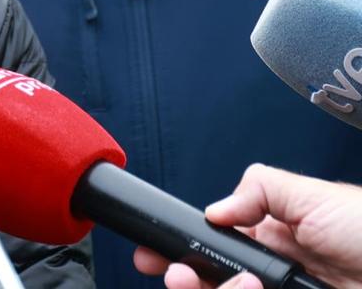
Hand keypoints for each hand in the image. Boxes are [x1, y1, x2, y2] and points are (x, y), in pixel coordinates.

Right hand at [133, 164, 361, 288]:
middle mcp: (273, 276)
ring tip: (243, 285)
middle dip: (185, 279)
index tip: (154, 257)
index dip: (181, 251)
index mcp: (272, 240)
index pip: (213, 247)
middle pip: (210, 282)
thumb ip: (259, 189)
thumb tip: (213, 210)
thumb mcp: (315, 196)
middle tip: (177, 275)